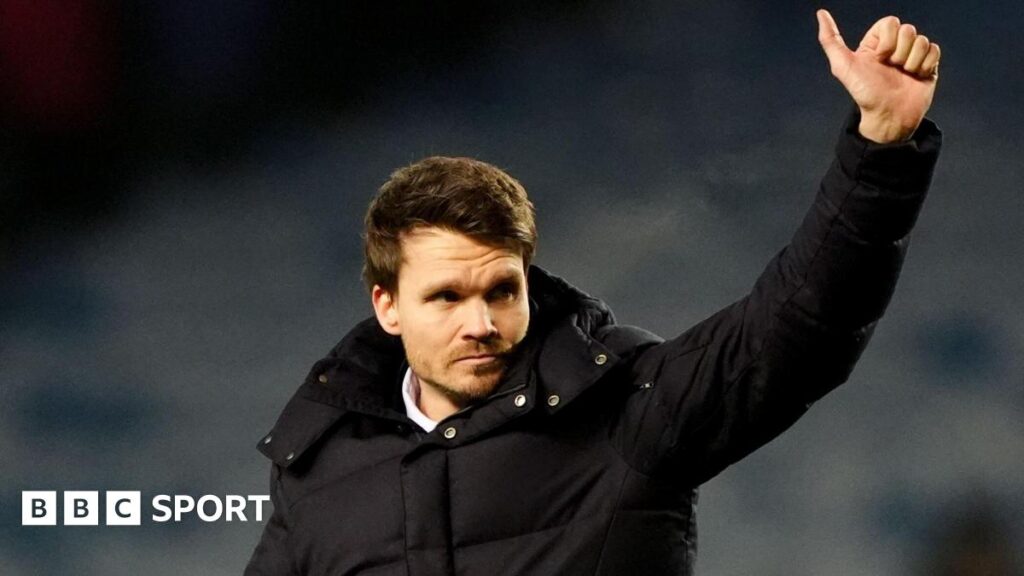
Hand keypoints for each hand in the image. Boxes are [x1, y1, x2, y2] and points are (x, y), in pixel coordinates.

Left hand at [816, 9, 940, 142]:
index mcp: (876, 44)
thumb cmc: (865, 93)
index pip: (890, 22)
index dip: (887, 40)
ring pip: (922, 40)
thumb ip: (830, 39)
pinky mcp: (928, 65)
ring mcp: (912, 56)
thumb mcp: (843, 66)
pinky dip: (925, 65)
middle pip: (908, 30)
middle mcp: (894, 48)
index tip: (879, 58)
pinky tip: (916, 77)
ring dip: (912, 61)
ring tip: (903, 75)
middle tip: (891, 69)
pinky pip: (934, 50)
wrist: (889, 116)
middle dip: (900, 52)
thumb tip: (821, 13)